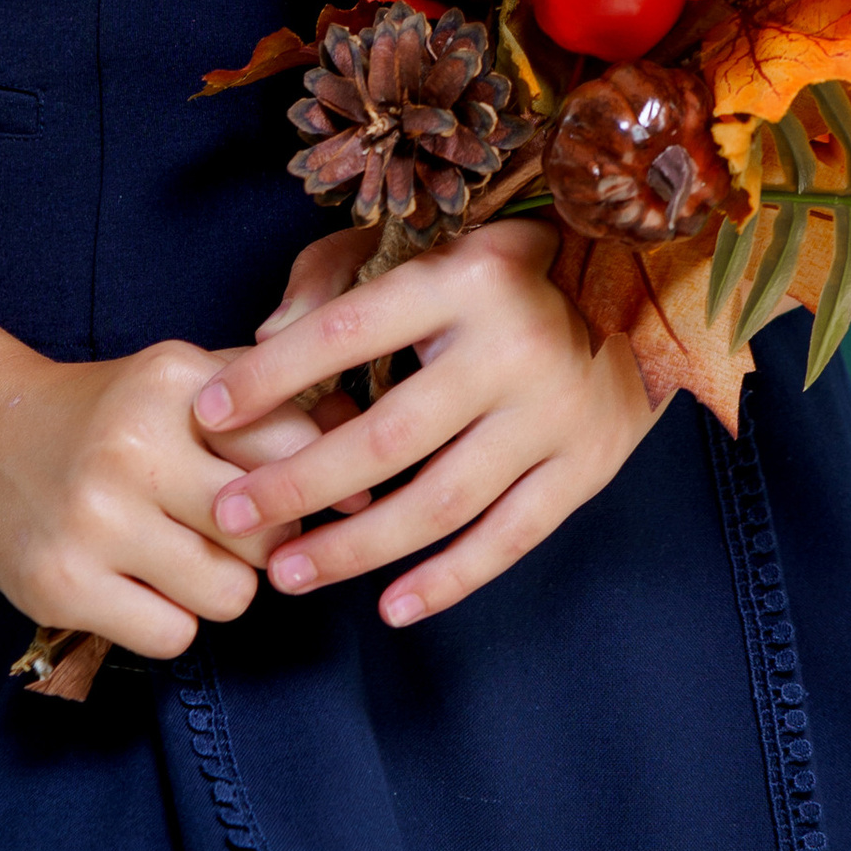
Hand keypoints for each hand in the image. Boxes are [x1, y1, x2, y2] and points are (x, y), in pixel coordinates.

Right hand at [0, 339, 342, 664]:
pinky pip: (174, 636)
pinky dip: (169, 621)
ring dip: (218, 588)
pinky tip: (138, 585)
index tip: (311, 496)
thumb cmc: (112, 418)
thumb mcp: (186, 386)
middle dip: (265, 542)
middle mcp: (131, 445)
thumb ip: (275, 409)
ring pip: (230, 595)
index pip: (293, 447)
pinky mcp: (61, 583)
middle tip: (229, 531)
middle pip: (271, 530)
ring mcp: (92, 518)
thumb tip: (365, 468)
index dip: (312, 480)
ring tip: (179, 557)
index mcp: (173, 383)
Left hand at [191, 212, 658, 628]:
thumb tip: (264, 340)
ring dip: (357, 547)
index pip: (347, 332)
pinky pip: (509, 539)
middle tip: (230, 514)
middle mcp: (514, 346)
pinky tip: (390, 606)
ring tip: (290, 571)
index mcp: (464, 278)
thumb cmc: (499, 271)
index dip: (270, 376)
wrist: (643, 290)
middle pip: (386, 435)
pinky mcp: (589, 466)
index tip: (207, 412)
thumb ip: (334, 278)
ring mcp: (556, 413)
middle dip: (297, 484)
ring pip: (440, 501)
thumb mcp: (421, 243)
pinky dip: (448, 580)